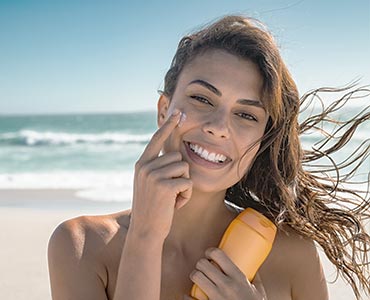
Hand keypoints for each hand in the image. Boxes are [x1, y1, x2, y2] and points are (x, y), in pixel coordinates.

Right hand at [130, 110, 192, 240]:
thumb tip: (177, 154)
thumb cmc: (152, 208)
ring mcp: (153, 175)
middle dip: (180, 176)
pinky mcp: (164, 186)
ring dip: (184, 186)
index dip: (168, 126)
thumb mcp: (150, 184)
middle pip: (178, 157)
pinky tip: (174, 205)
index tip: (178, 113)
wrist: (145, 231)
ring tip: (171, 199)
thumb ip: (158, 167)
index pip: (157, 139)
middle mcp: (145, 166)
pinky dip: (186, 196)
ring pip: (184, 169)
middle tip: (169, 193)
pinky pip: (187, 182)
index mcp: (142, 164)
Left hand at [186, 247, 266, 299]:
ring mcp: (216, 298)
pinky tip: (190, 295)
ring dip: (195, 276)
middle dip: (201, 264)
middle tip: (203, 267)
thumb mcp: (259, 293)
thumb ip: (255, 280)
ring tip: (199, 278)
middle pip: (203, 264)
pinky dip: (188, 296)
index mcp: (239, 278)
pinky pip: (190, 299)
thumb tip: (253, 268)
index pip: (219, 255)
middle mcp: (226, 286)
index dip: (210, 251)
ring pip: (196, 277)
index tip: (209, 254)